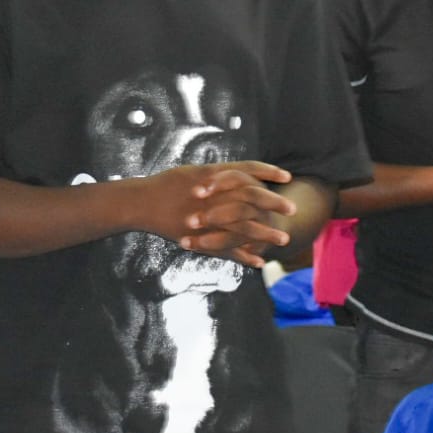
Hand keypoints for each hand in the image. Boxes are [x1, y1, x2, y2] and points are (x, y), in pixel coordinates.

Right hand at [142, 161, 294, 267]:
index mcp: (211, 176)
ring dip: (265, 234)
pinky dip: (243, 256)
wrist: (140, 203)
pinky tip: (259, 262)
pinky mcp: (200, 237)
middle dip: (273, 203)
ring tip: (284, 240)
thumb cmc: (165, 185)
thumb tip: (238, 173)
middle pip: (250, 198)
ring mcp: (207, 218)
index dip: (268, 172)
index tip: (287, 176)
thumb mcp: (191, 172)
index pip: (246, 171)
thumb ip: (216, 174)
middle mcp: (212, 196)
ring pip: (243, 227)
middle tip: (292, 209)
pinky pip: (226, 248)